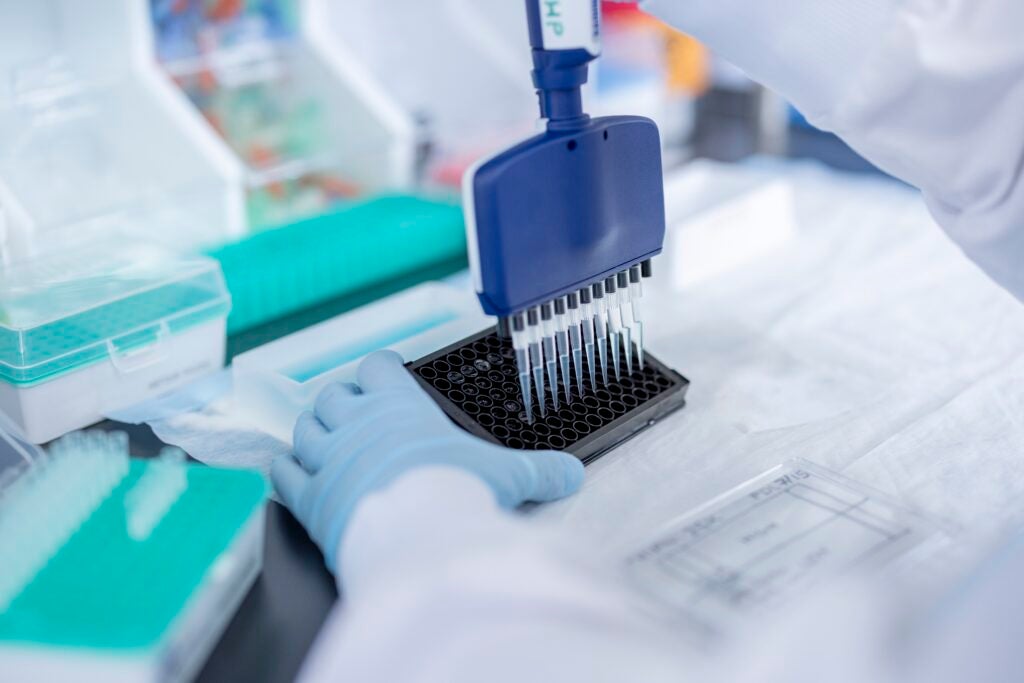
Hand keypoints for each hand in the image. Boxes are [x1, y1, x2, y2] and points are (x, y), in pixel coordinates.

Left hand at [270, 350, 584, 570]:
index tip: (383, 379)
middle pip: (333, 395)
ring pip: (304, 428)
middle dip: (341, 404)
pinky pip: (283, 472)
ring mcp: (328, 457)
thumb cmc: (459, 493)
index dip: (378, 371)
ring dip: (312, 434)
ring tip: (324, 445)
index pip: (377, 367)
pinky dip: (285, 472)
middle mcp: (358, 422)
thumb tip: (573, 474)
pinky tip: (291, 476)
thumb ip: (540, 471)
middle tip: (353, 419)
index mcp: (401, 406)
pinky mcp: (308, 495)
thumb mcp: (508, 475)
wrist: (419, 535)